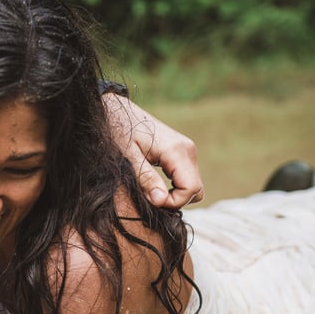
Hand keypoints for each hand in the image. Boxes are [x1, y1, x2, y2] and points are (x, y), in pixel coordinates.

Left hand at [103, 93, 204, 208]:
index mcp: (176, 151)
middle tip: (151, 197)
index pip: (191, 189)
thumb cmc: (119, 131)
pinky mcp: (182, 151)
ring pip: (193, 185)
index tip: (152, 201)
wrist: (118, 111)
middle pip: (196, 189)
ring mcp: (187, 150)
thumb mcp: (129, 157)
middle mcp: (188, 150)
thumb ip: (146, 179)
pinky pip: (187, 177)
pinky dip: (175, 186)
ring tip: (151, 191)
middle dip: (176, 200)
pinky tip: (156, 184)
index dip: (173, 202)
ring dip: (176, 194)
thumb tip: (161, 201)